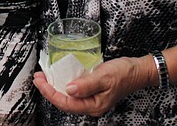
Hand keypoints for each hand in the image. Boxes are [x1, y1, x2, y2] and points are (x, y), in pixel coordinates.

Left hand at [33, 56, 152, 116]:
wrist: (138, 70)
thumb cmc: (124, 73)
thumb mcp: (104, 76)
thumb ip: (86, 84)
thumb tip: (69, 89)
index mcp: (94, 105)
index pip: (65, 103)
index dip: (50, 93)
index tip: (40, 82)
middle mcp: (91, 105)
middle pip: (64, 102)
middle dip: (48, 90)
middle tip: (37, 78)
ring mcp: (91, 99)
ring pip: (67, 97)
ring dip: (54, 87)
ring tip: (43, 77)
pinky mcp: (92, 91)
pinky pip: (73, 91)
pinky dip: (63, 83)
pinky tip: (58, 76)